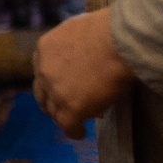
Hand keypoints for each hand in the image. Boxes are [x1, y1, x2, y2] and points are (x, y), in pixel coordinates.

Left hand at [32, 10, 137, 139]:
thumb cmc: (110, 29)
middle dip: (50, 100)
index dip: (51, 80)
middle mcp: (44, 70)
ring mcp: (55, 90)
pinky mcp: (71, 108)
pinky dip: (73, 131)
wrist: (120, 41)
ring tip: (73, 122)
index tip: (61, 85)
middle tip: (63, 106)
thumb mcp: (80, 30)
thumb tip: (85, 57)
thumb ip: (74, 46)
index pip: (42, 69)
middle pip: (42, 92)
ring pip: (53, 111)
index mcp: (45, 47)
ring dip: (62, 116)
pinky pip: (68, 125)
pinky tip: (80, 133)